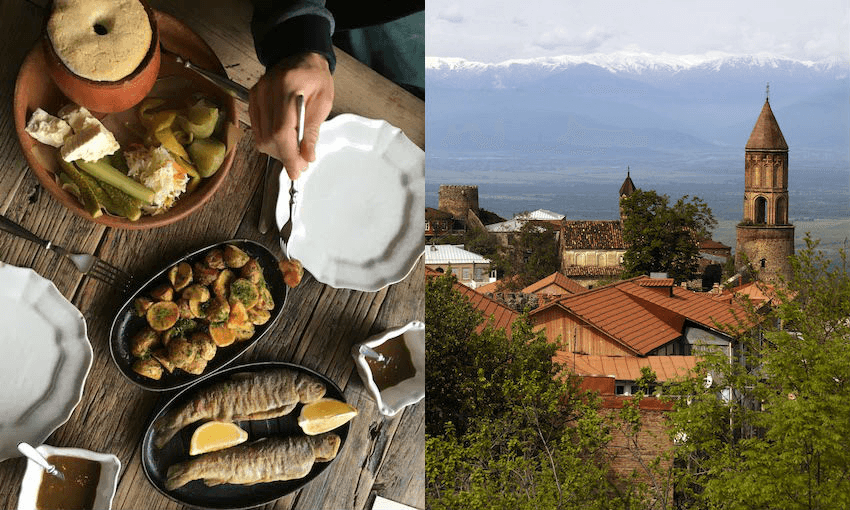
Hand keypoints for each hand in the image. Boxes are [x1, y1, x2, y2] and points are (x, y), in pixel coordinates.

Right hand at [249, 52, 333, 179]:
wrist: (299, 55)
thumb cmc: (315, 77)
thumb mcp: (323, 102)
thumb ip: (312, 131)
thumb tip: (306, 157)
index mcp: (287, 87)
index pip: (281, 131)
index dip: (288, 156)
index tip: (297, 171)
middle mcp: (266, 90)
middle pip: (269, 137)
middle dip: (285, 156)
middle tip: (301, 164)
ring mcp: (256, 95)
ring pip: (261, 137)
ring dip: (278, 151)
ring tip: (295, 152)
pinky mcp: (251, 99)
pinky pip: (257, 130)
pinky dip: (271, 140)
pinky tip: (285, 140)